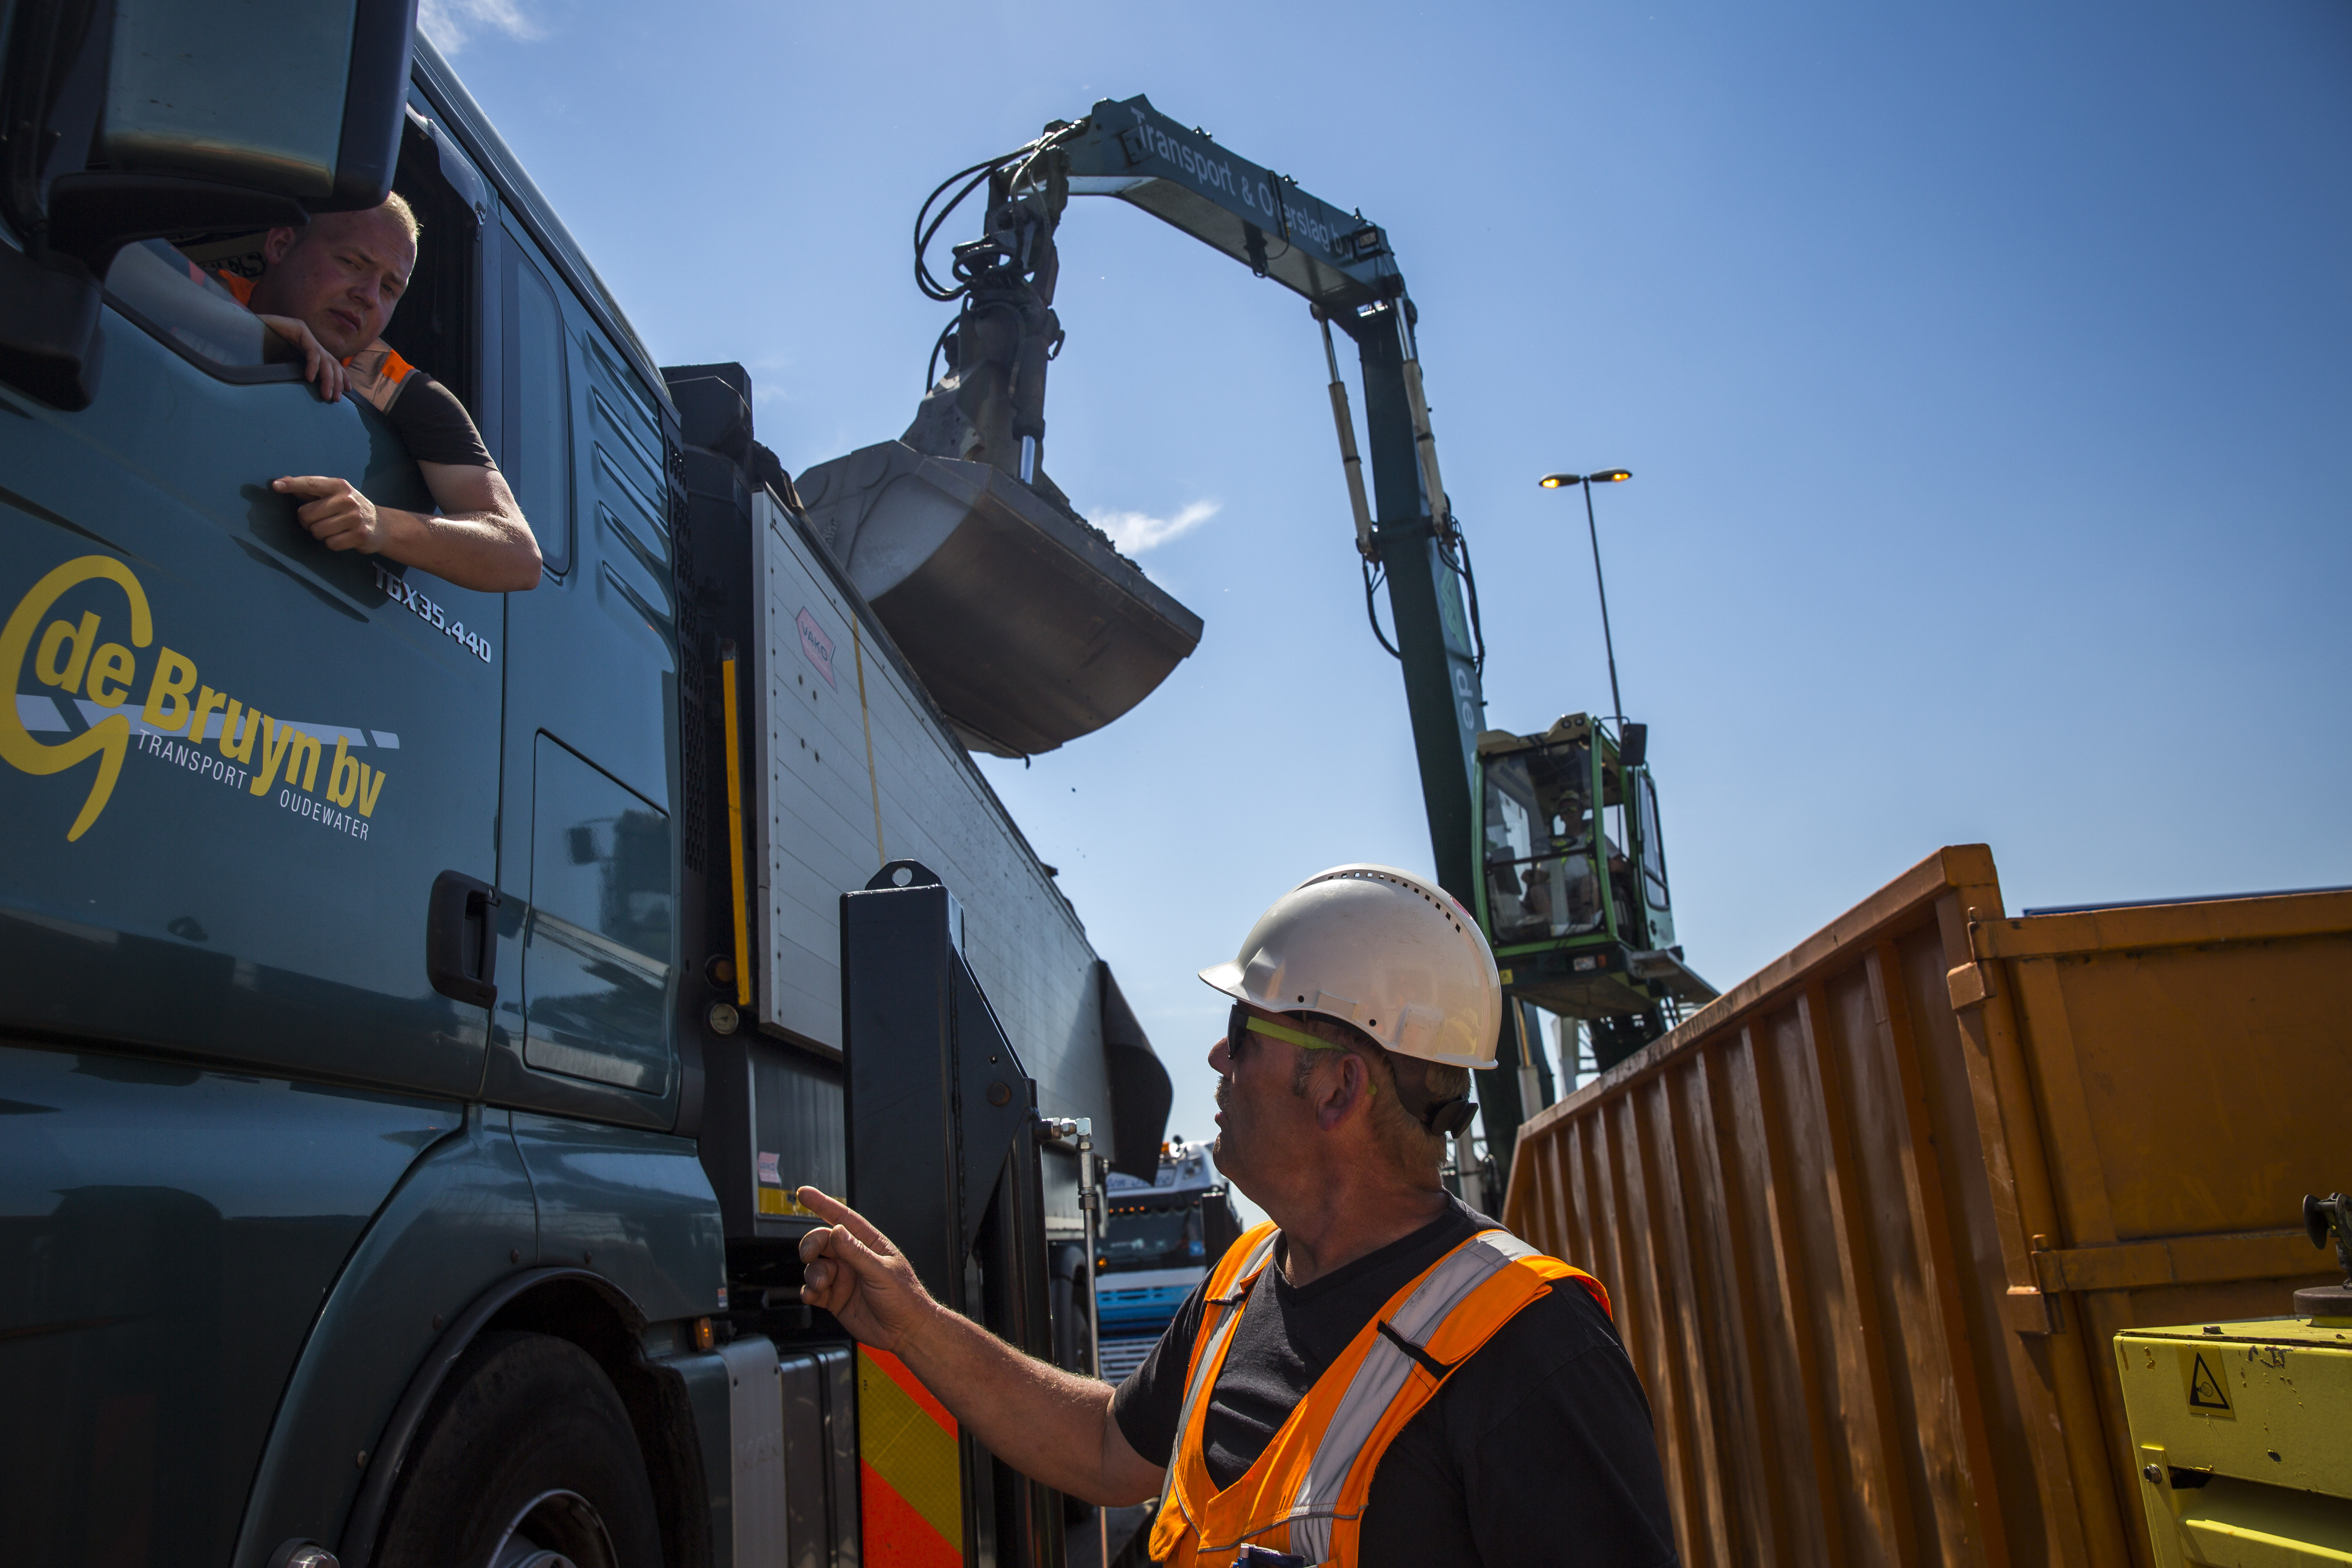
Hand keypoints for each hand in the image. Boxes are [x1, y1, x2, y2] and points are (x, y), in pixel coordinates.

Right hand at [255, 314, 347, 401]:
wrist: (241, 330)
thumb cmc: (259, 349)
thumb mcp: (282, 366)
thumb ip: (296, 374)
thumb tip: (308, 393)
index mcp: (308, 348)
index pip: (331, 363)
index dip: (341, 377)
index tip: (348, 391)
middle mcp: (310, 340)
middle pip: (331, 362)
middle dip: (336, 382)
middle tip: (335, 399)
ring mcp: (305, 333)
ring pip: (324, 358)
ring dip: (327, 378)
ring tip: (326, 394)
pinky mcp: (299, 328)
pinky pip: (312, 350)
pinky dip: (313, 365)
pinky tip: (310, 378)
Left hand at [274, 475, 385, 554]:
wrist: (381, 525)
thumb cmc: (349, 508)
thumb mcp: (334, 494)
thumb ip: (309, 490)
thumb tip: (281, 482)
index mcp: (338, 486)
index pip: (311, 483)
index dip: (292, 485)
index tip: (276, 485)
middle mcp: (347, 499)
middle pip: (306, 514)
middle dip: (308, 521)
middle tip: (321, 521)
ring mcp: (354, 517)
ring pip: (317, 531)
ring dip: (320, 534)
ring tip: (333, 529)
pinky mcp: (359, 535)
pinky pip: (330, 543)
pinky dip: (332, 543)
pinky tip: (342, 537)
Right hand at [796, 1187, 939, 1352]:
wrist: (905, 1332)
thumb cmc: (904, 1298)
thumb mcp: (881, 1272)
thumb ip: (857, 1253)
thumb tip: (837, 1232)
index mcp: (869, 1244)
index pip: (842, 1218)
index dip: (822, 1204)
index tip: (804, 1194)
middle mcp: (853, 1258)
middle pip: (822, 1241)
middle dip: (811, 1245)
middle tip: (809, 1255)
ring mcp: (842, 1278)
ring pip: (815, 1266)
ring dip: (812, 1273)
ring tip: (822, 1284)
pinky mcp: (834, 1298)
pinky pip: (812, 1290)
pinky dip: (808, 1291)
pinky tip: (814, 1295)